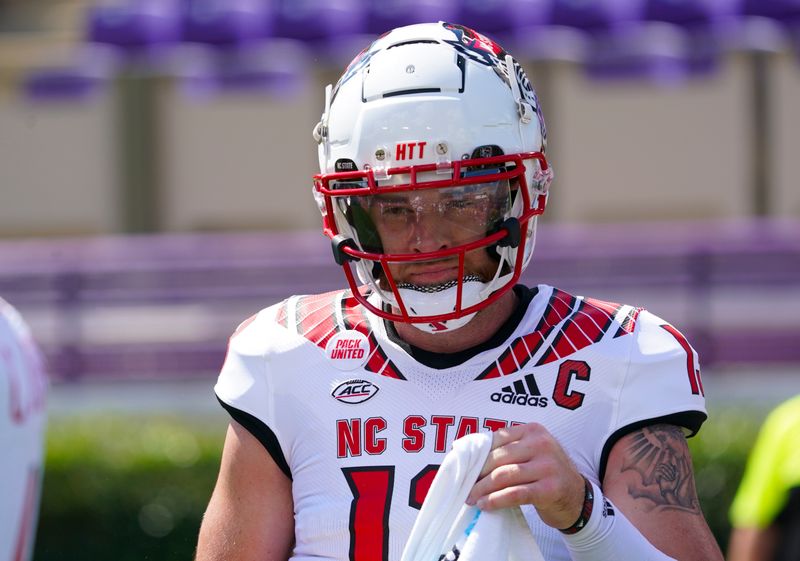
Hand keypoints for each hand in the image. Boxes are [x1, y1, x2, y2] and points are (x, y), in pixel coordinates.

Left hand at [465, 423, 585, 529]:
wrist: (578, 498)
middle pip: (497, 458)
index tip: (464, 468)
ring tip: (471, 498)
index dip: (477, 456)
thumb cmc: (547, 474)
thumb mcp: (532, 453)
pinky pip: (515, 494)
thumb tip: (470, 457)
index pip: (496, 440)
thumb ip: (508, 449)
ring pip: (503, 476)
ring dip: (482, 489)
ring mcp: (547, 466)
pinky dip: (496, 500)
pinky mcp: (549, 489)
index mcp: (533, 430)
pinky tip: (485, 505)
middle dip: (477, 474)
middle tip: (464, 486)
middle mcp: (541, 444)